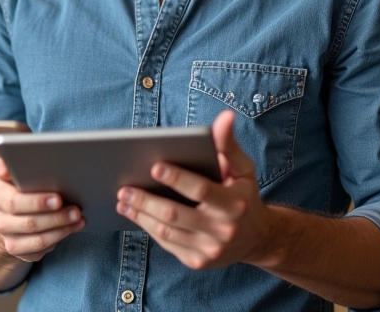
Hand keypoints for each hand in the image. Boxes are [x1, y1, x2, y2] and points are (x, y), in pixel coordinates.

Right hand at [0, 156, 84, 262]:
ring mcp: (3, 228)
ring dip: (57, 223)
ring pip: (30, 229)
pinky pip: (36, 246)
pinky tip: (73, 227)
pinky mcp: (14, 246)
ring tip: (77, 215)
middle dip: (42, 203)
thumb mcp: (31, 170)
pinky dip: (58, 236)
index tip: (19, 169)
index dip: (7, 169)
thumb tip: (48, 151)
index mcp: (0, 180)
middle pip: (16, 205)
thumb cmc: (34, 186)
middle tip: (65, 201)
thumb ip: (33, 159)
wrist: (21, 216)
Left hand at [115, 110, 273, 269]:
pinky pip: (167, 243)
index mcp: (233, 204)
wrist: (257, 239)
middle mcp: (222, 230)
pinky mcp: (197, 262)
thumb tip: (225, 117)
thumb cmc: (244, 195)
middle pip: (176, 214)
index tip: (154, 166)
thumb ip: (228, 144)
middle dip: (146, 200)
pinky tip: (135, 214)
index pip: (200, 190)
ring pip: (167, 231)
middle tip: (125, 187)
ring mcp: (209, 250)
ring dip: (141, 215)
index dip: (177, 178)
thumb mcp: (243, 168)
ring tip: (123, 199)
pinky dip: (148, 227)